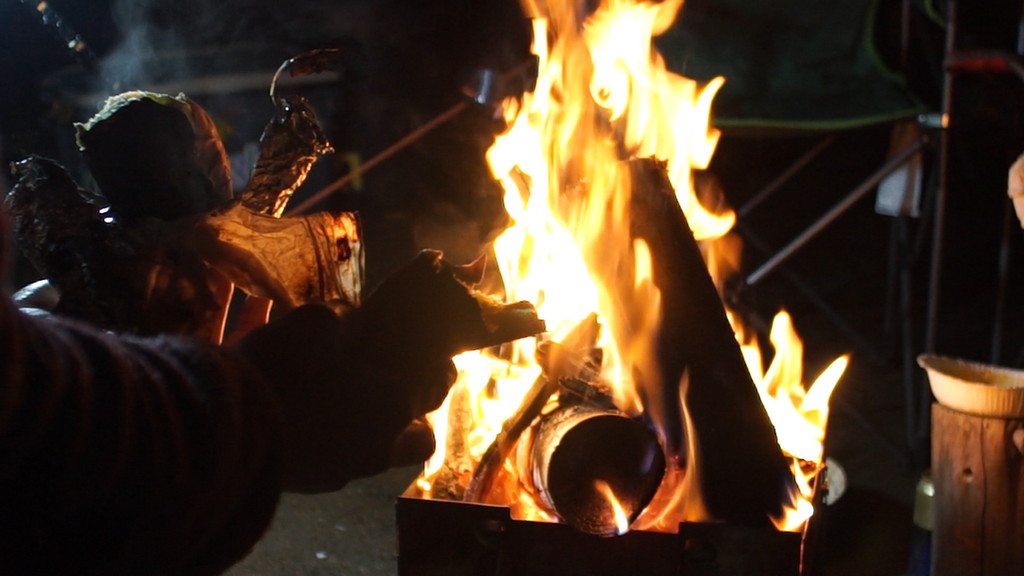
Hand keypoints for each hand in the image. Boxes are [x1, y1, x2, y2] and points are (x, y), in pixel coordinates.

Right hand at [234, 302, 455, 492]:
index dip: (428, 367)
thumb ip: (338, 320)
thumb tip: (346, 321)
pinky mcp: (307, 485)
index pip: (432, 386)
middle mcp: (378, 446)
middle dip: (405, 414)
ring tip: (328, 392)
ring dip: (357, 423)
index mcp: (393, 404)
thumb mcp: (312, 323)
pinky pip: (328, 458)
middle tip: (381, 386)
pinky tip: (296, 411)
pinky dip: (320, 436)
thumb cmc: (284, 371)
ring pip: (368, 448)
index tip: (416, 352)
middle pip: (414, 437)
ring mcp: (342, 472)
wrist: (224, 433)